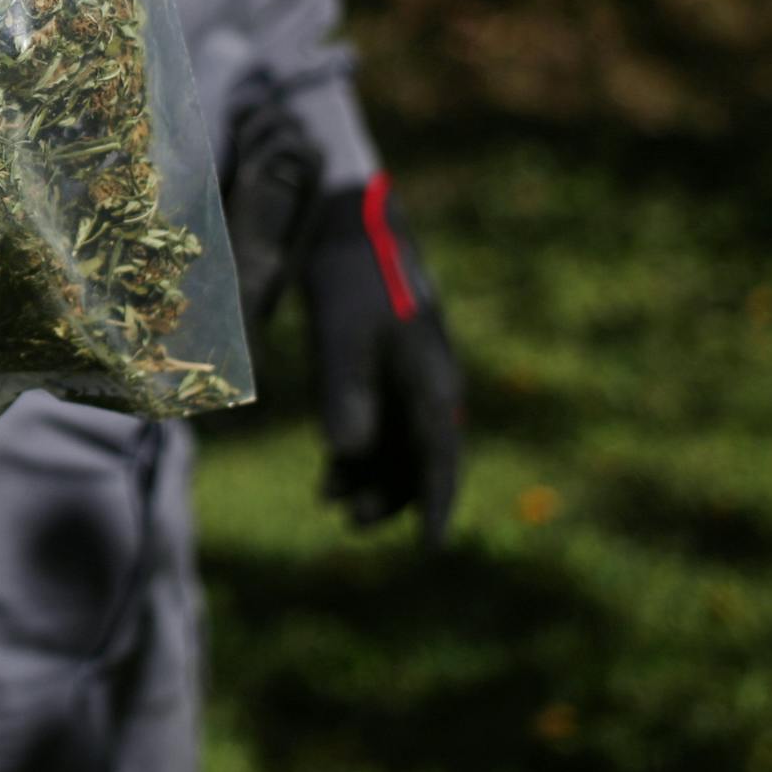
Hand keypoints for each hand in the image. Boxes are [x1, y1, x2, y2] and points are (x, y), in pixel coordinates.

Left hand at [302, 175, 464, 544]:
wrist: (351, 224)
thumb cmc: (352, 278)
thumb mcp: (343, 333)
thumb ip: (347, 390)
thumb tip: (347, 451)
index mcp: (430, 377)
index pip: (441, 455)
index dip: (436, 503)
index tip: (428, 547)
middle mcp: (427, 382)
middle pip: (422, 458)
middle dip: (395, 496)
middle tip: (353, 523)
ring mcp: (407, 375)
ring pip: (400, 444)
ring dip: (374, 477)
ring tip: (333, 501)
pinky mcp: (383, 365)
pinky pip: (381, 423)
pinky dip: (360, 451)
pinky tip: (329, 473)